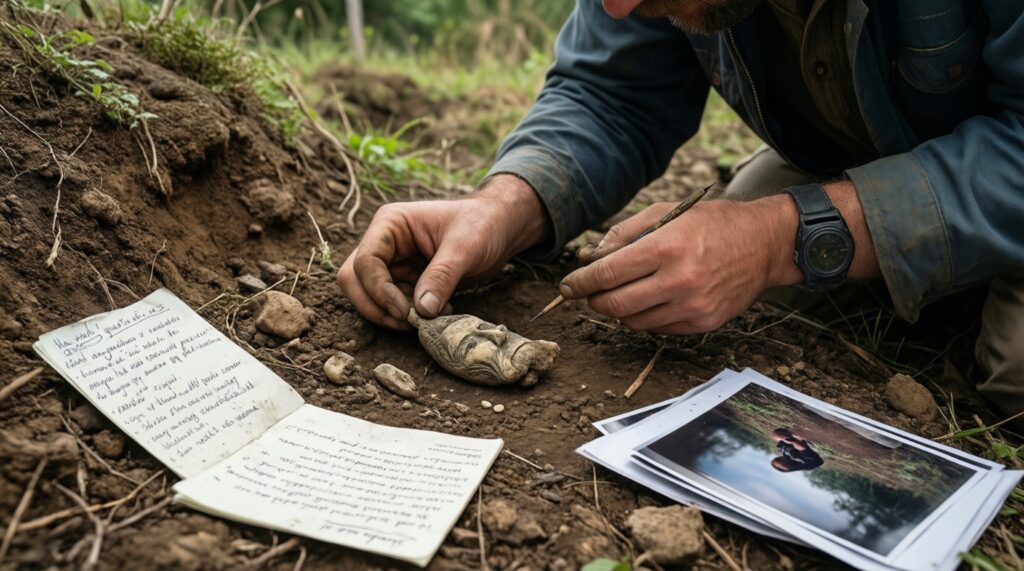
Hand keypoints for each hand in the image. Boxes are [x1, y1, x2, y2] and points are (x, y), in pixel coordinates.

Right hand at [338, 175, 549, 328]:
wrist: (499, 229)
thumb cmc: (482, 226)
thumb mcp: (465, 247)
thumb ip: (442, 276)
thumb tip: (421, 311)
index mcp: (390, 224)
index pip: (365, 262)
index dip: (379, 291)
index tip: (405, 312)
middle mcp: (384, 243)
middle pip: (354, 281)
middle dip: (376, 307)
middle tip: (409, 322)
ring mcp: (392, 263)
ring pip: (369, 297)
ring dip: (394, 315)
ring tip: (431, 316)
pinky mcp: (404, 281)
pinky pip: (391, 305)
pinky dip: (408, 316)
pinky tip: (438, 312)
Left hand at [560, 195, 800, 333]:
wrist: (764, 244)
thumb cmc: (711, 223)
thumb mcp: (665, 214)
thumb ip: (623, 235)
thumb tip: (589, 258)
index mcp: (667, 247)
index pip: (608, 274)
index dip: (581, 283)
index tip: (568, 286)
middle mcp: (680, 280)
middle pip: (615, 304)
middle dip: (594, 300)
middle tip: (588, 293)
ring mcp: (693, 306)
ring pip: (633, 322)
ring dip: (618, 310)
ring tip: (621, 293)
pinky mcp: (703, 324)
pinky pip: (658, 329)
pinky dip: (645, 317)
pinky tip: (650, 300)